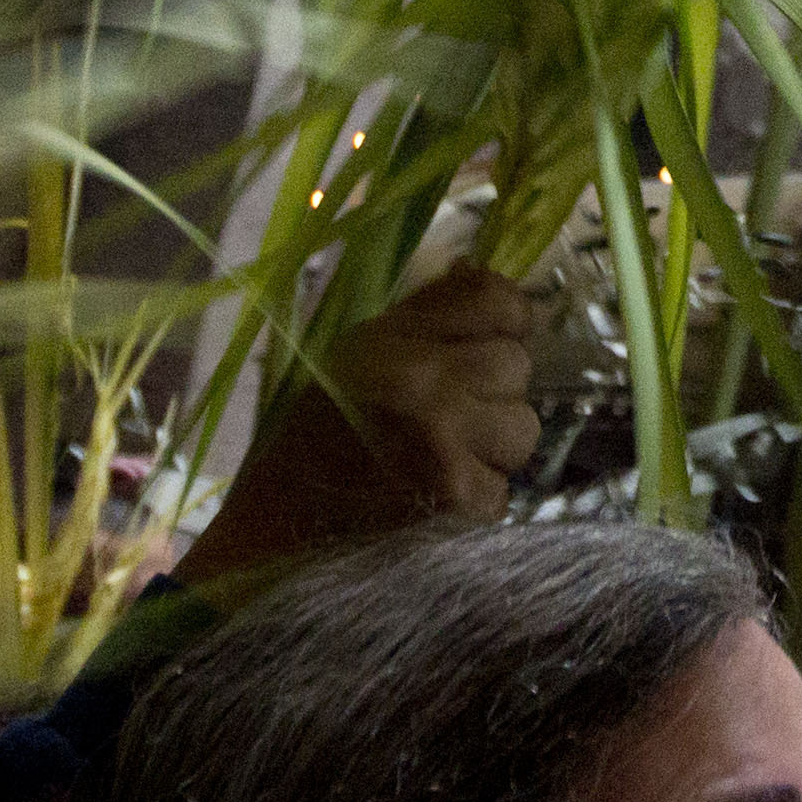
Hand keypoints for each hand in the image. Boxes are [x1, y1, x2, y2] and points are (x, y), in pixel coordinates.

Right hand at [182, 268, 539, 582]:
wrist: (277, 527)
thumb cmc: (313, 438)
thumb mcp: (352, 354)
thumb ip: (419, 317)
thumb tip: (473, 274)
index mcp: (390, 339)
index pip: (494, 300)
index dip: (507, 318)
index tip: (491, 341)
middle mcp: (424, 382)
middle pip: (516, 366)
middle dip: (491, 392)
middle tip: (448, 416)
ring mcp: (446, 443)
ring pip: (523, 428)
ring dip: (493, 447)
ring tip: (446, 458)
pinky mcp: (457, 500)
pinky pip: (505, 488)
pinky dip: (478, 498)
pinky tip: (437, 498)